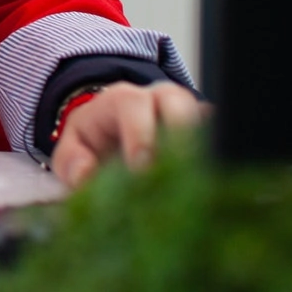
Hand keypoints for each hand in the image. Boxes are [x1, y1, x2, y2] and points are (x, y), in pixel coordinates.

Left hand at [50, 81, 207, 187]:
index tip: (140, 168)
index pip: (133, 105)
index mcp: (124, 100)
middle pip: (179, 103)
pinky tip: (214, 191)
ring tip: (199, 186)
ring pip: (206, 121)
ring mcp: (190, 115)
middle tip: (178, 173)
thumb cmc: (95, 140)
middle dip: (180, 135)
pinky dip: (219, 163)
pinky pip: (221, 141)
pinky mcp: (207, 135)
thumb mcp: (73, 146)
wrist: (115, 136)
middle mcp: (162, 100)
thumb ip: (70, 160)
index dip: (139, 135)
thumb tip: (84, 176)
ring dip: (204, 152)